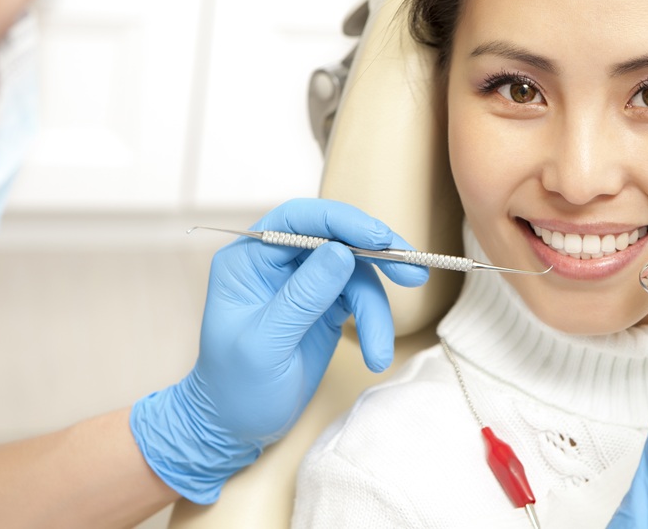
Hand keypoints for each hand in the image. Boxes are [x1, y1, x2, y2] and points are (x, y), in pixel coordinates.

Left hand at [129, 198, 427, 502]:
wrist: (236, 427)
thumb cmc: (235, 387)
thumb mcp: (266, 344)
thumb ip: (303, 297)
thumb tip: (341, 252)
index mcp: (249, 259)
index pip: (298, 220)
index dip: (341, 221)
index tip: (379, 237)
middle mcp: (277, 262)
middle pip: (336, 237)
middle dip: (376, 254)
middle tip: (412, 271)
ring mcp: (304, 282)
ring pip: (356, 272)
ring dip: (378, 309)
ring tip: (381, 351)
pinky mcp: (326, 304)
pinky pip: (361, 298)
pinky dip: (375, 323)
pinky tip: (376, 354)